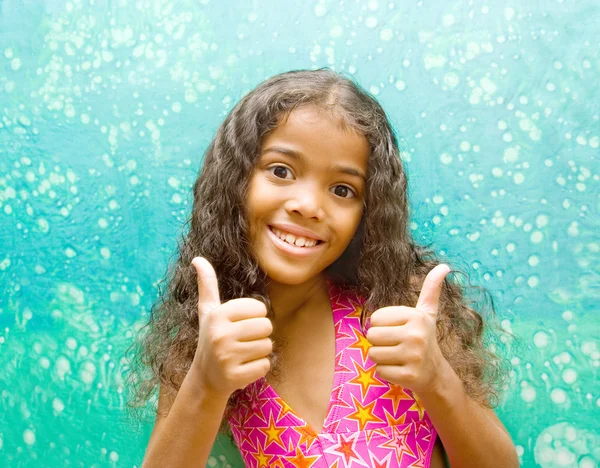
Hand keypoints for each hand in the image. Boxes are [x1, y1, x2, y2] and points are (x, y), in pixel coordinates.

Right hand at [190, 257, 272, 397]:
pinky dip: (258, 368)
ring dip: (259, 351)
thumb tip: (198, 258)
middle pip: (266, 327)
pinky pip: (265, 365)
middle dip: (259, 335)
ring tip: (242, 354)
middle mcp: (221, 335)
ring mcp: (227, 357)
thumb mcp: (208, 311)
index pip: (260, 309)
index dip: (255, 317)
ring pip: (268, 346)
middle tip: (242, 342)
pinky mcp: (235, 377)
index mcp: (218, 315)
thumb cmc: (211, 338)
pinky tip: (243, 368)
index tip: (240, 325)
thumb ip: (207, 285)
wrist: (204, 378)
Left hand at [366, 264, 451, 395]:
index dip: (382, 326)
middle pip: (371, 336)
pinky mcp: (409, 377)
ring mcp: (413, 357)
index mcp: (416, 316)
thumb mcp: (427, 313)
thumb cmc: (424, 338)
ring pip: (373, 354)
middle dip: (379, 343)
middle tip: (396, 346)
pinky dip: (386, 373)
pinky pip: (379, 371)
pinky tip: (400, 370)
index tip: (398, 331)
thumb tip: (444, 266)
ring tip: (398, 357)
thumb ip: (431, 289)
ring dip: (381, 358)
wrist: (436, 373)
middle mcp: (416, 335)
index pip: (375, 318)